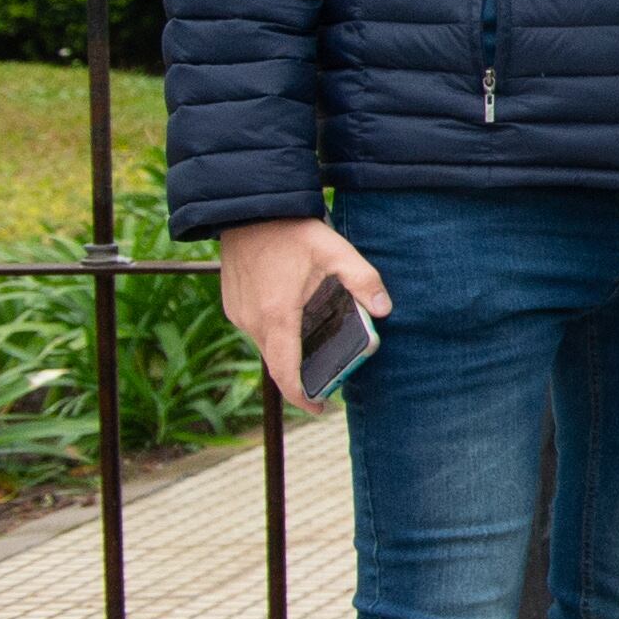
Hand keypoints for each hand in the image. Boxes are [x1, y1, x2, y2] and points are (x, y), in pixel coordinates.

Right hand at [215, 215, 386, 403]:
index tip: (320, 409)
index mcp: (278, 315)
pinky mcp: (233, 306)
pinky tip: (297, 321)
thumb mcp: (338, 252)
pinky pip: (257, 330)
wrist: (248, 209)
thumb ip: (364, 281)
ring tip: (318, 347)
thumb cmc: (294, 231)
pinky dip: (277, 334)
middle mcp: (252, 321)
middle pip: (278, 363)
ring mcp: (239, 314)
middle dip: (302, 376)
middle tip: (330, 377)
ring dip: (289, 352)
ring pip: (267, 346)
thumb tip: (385, 310)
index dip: (302, 396)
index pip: (286, 371)